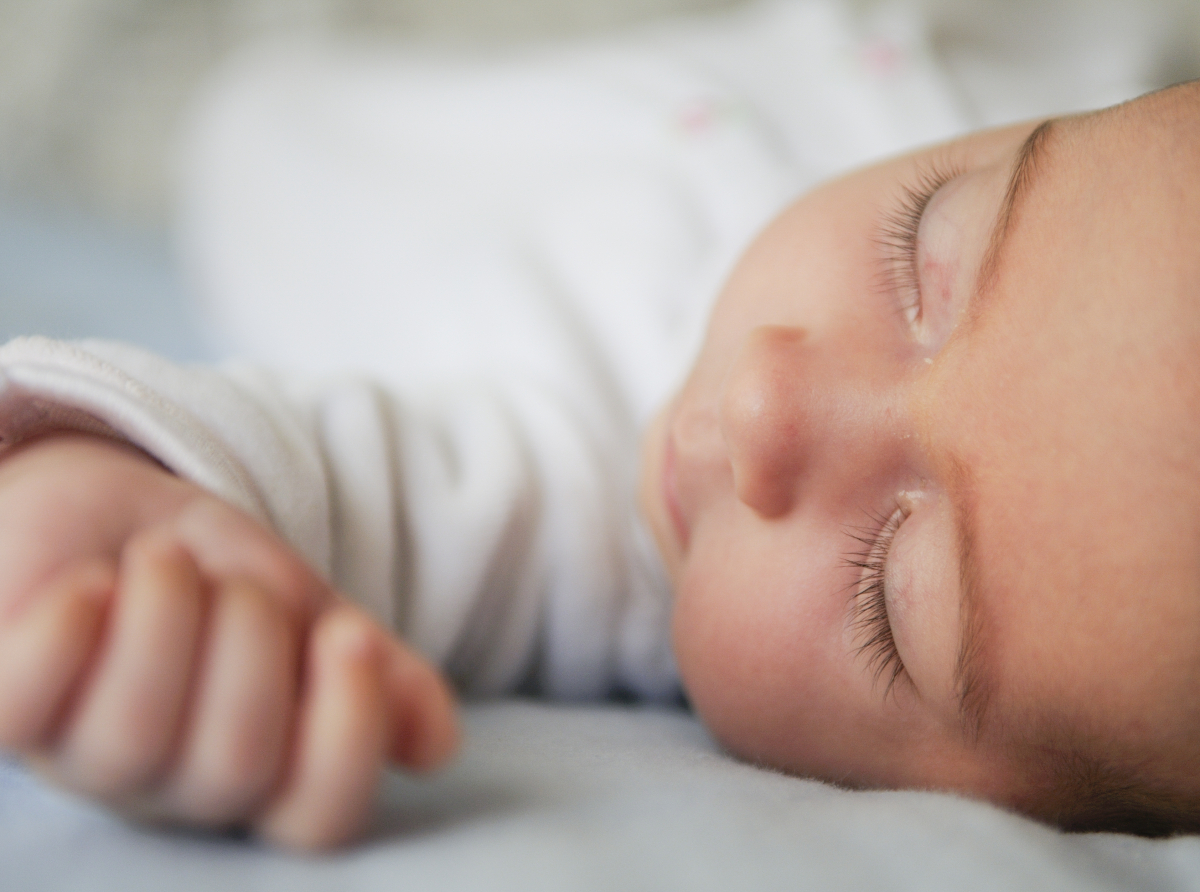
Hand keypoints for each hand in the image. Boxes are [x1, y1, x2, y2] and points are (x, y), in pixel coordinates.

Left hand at [0, 434, 457, 848]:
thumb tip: (438, 744)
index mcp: (263, 767)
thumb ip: (377, 671)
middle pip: (234, 768)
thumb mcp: (310, 613)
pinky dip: (67, 633)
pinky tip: (91, 586)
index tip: (352, 638)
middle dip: (253, 646)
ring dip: (166, 619)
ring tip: (163, 561)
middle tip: (238, 583)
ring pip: (133, 735)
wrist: (113, 518)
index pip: (320, 815)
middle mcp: (174, 784)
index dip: (348, 737)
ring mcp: (82, 755)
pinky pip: (23, 706)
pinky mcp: (7, 709)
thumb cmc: (218, 580)